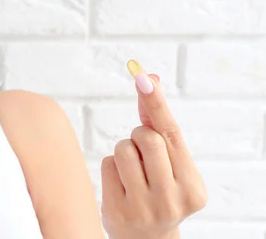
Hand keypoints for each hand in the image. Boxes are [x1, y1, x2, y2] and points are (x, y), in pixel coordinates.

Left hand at [100, 60, 207, 238]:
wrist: (146, 238)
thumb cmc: (158, 187)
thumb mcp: (169, 162)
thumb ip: (159, 123)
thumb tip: (150, 78)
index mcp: (193, 186)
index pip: (172, 133)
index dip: (157, 102)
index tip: (144, 77)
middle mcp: (172, 200)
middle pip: (146, 138)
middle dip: (140, 136)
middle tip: (143, 152)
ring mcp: (144, 208)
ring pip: (123, 148)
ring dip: (124, 149)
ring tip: (133, 170)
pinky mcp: (117, 212)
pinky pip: (107, 164)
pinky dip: (112, 166)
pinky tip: (121, 184)